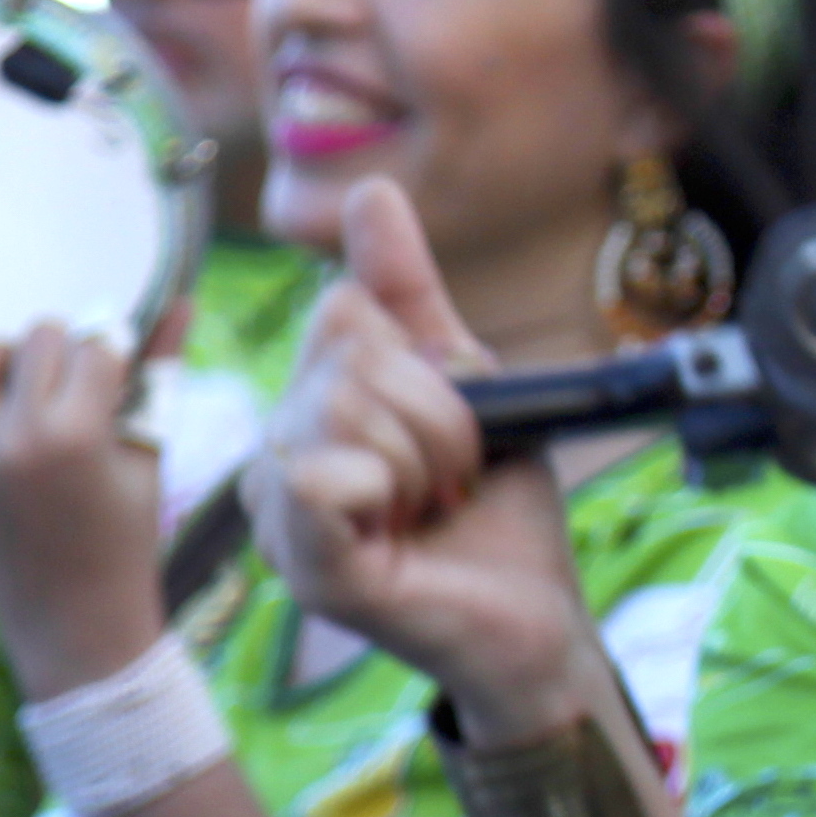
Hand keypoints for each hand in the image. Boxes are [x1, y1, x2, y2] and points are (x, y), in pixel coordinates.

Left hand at [0, 324, 165, 697]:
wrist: (76, 623)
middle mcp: (17, 439)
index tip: (121, 370)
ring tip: (28, 391)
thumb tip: (182, 303)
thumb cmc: (128, 543)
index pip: (95, 347)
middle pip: (36, 338)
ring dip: (4, 361)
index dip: (115, 351)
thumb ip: (161, 377)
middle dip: (63, 351)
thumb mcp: (149, 459)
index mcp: (79, 435)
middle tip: (78, 385)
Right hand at [249, 180, 599, 734]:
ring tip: (436, 510)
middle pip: (346, 359)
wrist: (539, 623)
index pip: (343, 313)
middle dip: (439, 416)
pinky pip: (322, 478)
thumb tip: (372, 193)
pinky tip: (405, 532)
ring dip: (427, 459)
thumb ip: (412, 296)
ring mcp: (281, 514)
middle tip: (454, 482)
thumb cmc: (496, 515)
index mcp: (309, 412)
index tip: (459, 435)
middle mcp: (277, 458)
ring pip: (341, 411)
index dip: (428, 368)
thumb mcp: (470, 388)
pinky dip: (390, 492)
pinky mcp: (306, 565)